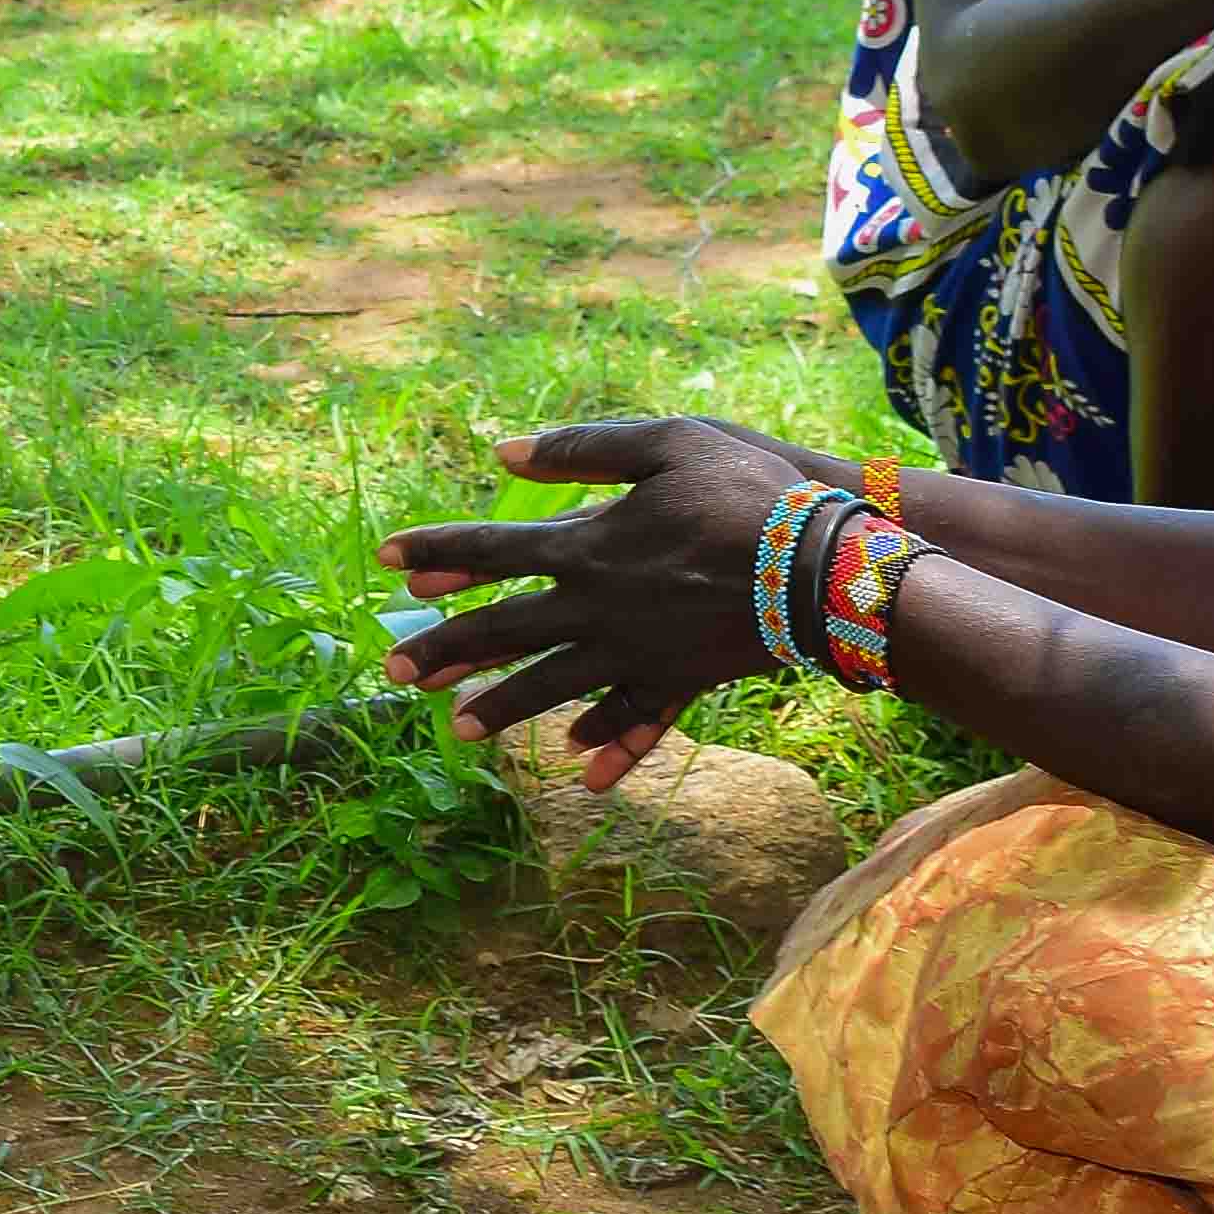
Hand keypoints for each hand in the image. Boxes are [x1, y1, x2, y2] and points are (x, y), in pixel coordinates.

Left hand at [379, 417, 824, 790]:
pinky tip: (581, 771)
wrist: (826, 566)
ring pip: (552, 686)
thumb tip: (504, 451)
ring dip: (503, 708)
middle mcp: (597, 607)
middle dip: (446, 650)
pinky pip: (633, 716)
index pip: (491, 550)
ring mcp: (637, 650)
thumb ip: (583, 448)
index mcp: (587, 545)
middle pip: (505, 632)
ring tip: (457, 732)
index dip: (438, 552)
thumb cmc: (751, 490)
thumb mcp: (668, 442)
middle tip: (393, 672)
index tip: (387, 560)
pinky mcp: (682, 677)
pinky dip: (607, 743)